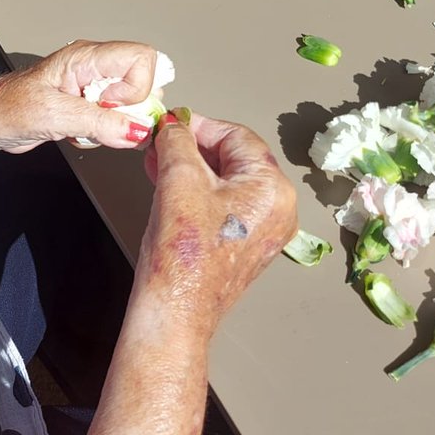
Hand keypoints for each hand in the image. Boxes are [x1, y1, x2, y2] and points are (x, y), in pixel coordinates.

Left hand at [0, 40, 159, 152]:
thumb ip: (98, 122)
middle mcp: (93, 68)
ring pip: (133, 103)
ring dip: (117, 124)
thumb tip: (136, 130)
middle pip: (145, 81)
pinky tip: (79, 132)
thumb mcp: (53, 116)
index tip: (112, 105)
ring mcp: (92, 86)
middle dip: (131, 110)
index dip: (136, 87)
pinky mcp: (88, 105)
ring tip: (85, 126)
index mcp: (85, 57)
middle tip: (100, 120)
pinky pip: (116, 119)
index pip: (141, 57)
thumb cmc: (5, 107)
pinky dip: (105, 132)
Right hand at [139, 113, 296, 335]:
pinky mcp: (243, 245)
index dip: (199, 125)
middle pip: (233, 158)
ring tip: (158, 162)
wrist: (175, 311)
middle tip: (161, 141)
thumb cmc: (184, 256)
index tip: (171, 123)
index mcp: (273, 189)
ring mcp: (262, 230)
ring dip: (190, 167)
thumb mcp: (178, 179)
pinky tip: (168, 185)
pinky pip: (222, 204)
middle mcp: (277, 209)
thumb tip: (173, 126)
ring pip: (225, 181)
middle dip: (192, 147)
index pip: (237, 136)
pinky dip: (195, 189)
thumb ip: (177, 142)